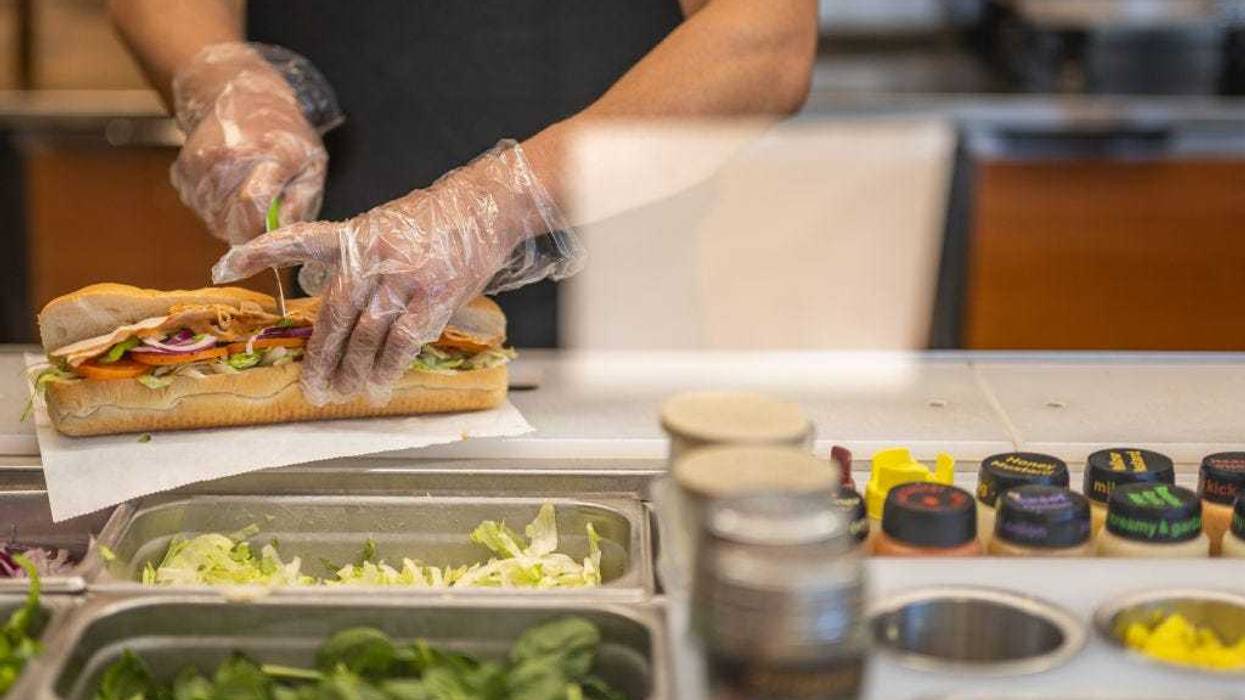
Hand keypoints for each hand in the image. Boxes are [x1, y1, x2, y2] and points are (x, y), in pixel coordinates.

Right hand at [171, 43, 327, 243]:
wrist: (238, 95)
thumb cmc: (283, 133)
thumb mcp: (311, 162)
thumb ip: (301, 201)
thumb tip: (283, 234)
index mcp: (269, 153)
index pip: (252, 204)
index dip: (260, 234)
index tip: (269, 243)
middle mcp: (228, 157)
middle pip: (231, 222)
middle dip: (250, 230)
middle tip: (264, 212)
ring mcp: (200, 164)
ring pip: (213, 220)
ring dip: (232, 220)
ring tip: (247, 193)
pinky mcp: (182, 171)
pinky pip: (199, 208)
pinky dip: (215, 207)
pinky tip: (229, 186)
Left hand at [212, 140, 581, 404]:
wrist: (484, 207)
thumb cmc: (433, 223)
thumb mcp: (383, 228)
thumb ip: (355, 261)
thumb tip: (334, 308)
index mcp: (354, 235)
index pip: (299, 239)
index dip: (260, 252)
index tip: (224, 266)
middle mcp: (373, 255)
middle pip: (335, 314)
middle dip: (320, 358)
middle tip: (312, 388)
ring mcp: (405, 276)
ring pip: (368, 334)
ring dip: (354, 370)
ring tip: (346, 392)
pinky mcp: (436, 295)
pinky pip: (404, 341)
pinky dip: (388, 368)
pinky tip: (379, 385)